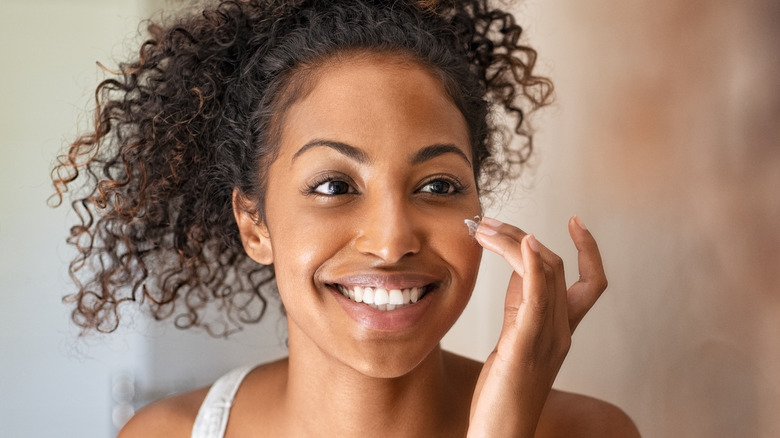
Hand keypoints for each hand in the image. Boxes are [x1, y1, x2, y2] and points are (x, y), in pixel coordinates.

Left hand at [466, 216, 606, 437]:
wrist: (501, 434)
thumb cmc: (503, 392)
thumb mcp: (514, 340)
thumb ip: (521, 307)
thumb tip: (517, 270)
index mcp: (561, 330)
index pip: (591, 282)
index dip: (589, 249)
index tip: (574, 220)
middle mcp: (561, 331)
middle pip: (556, 267)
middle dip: (522, 236)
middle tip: (488, 223)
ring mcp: (547, 339)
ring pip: (545, 274)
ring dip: (515, 242)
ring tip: (485, 228)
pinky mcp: (524, 346)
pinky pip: (537, 299)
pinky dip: (531, 266)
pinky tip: (523, 243)